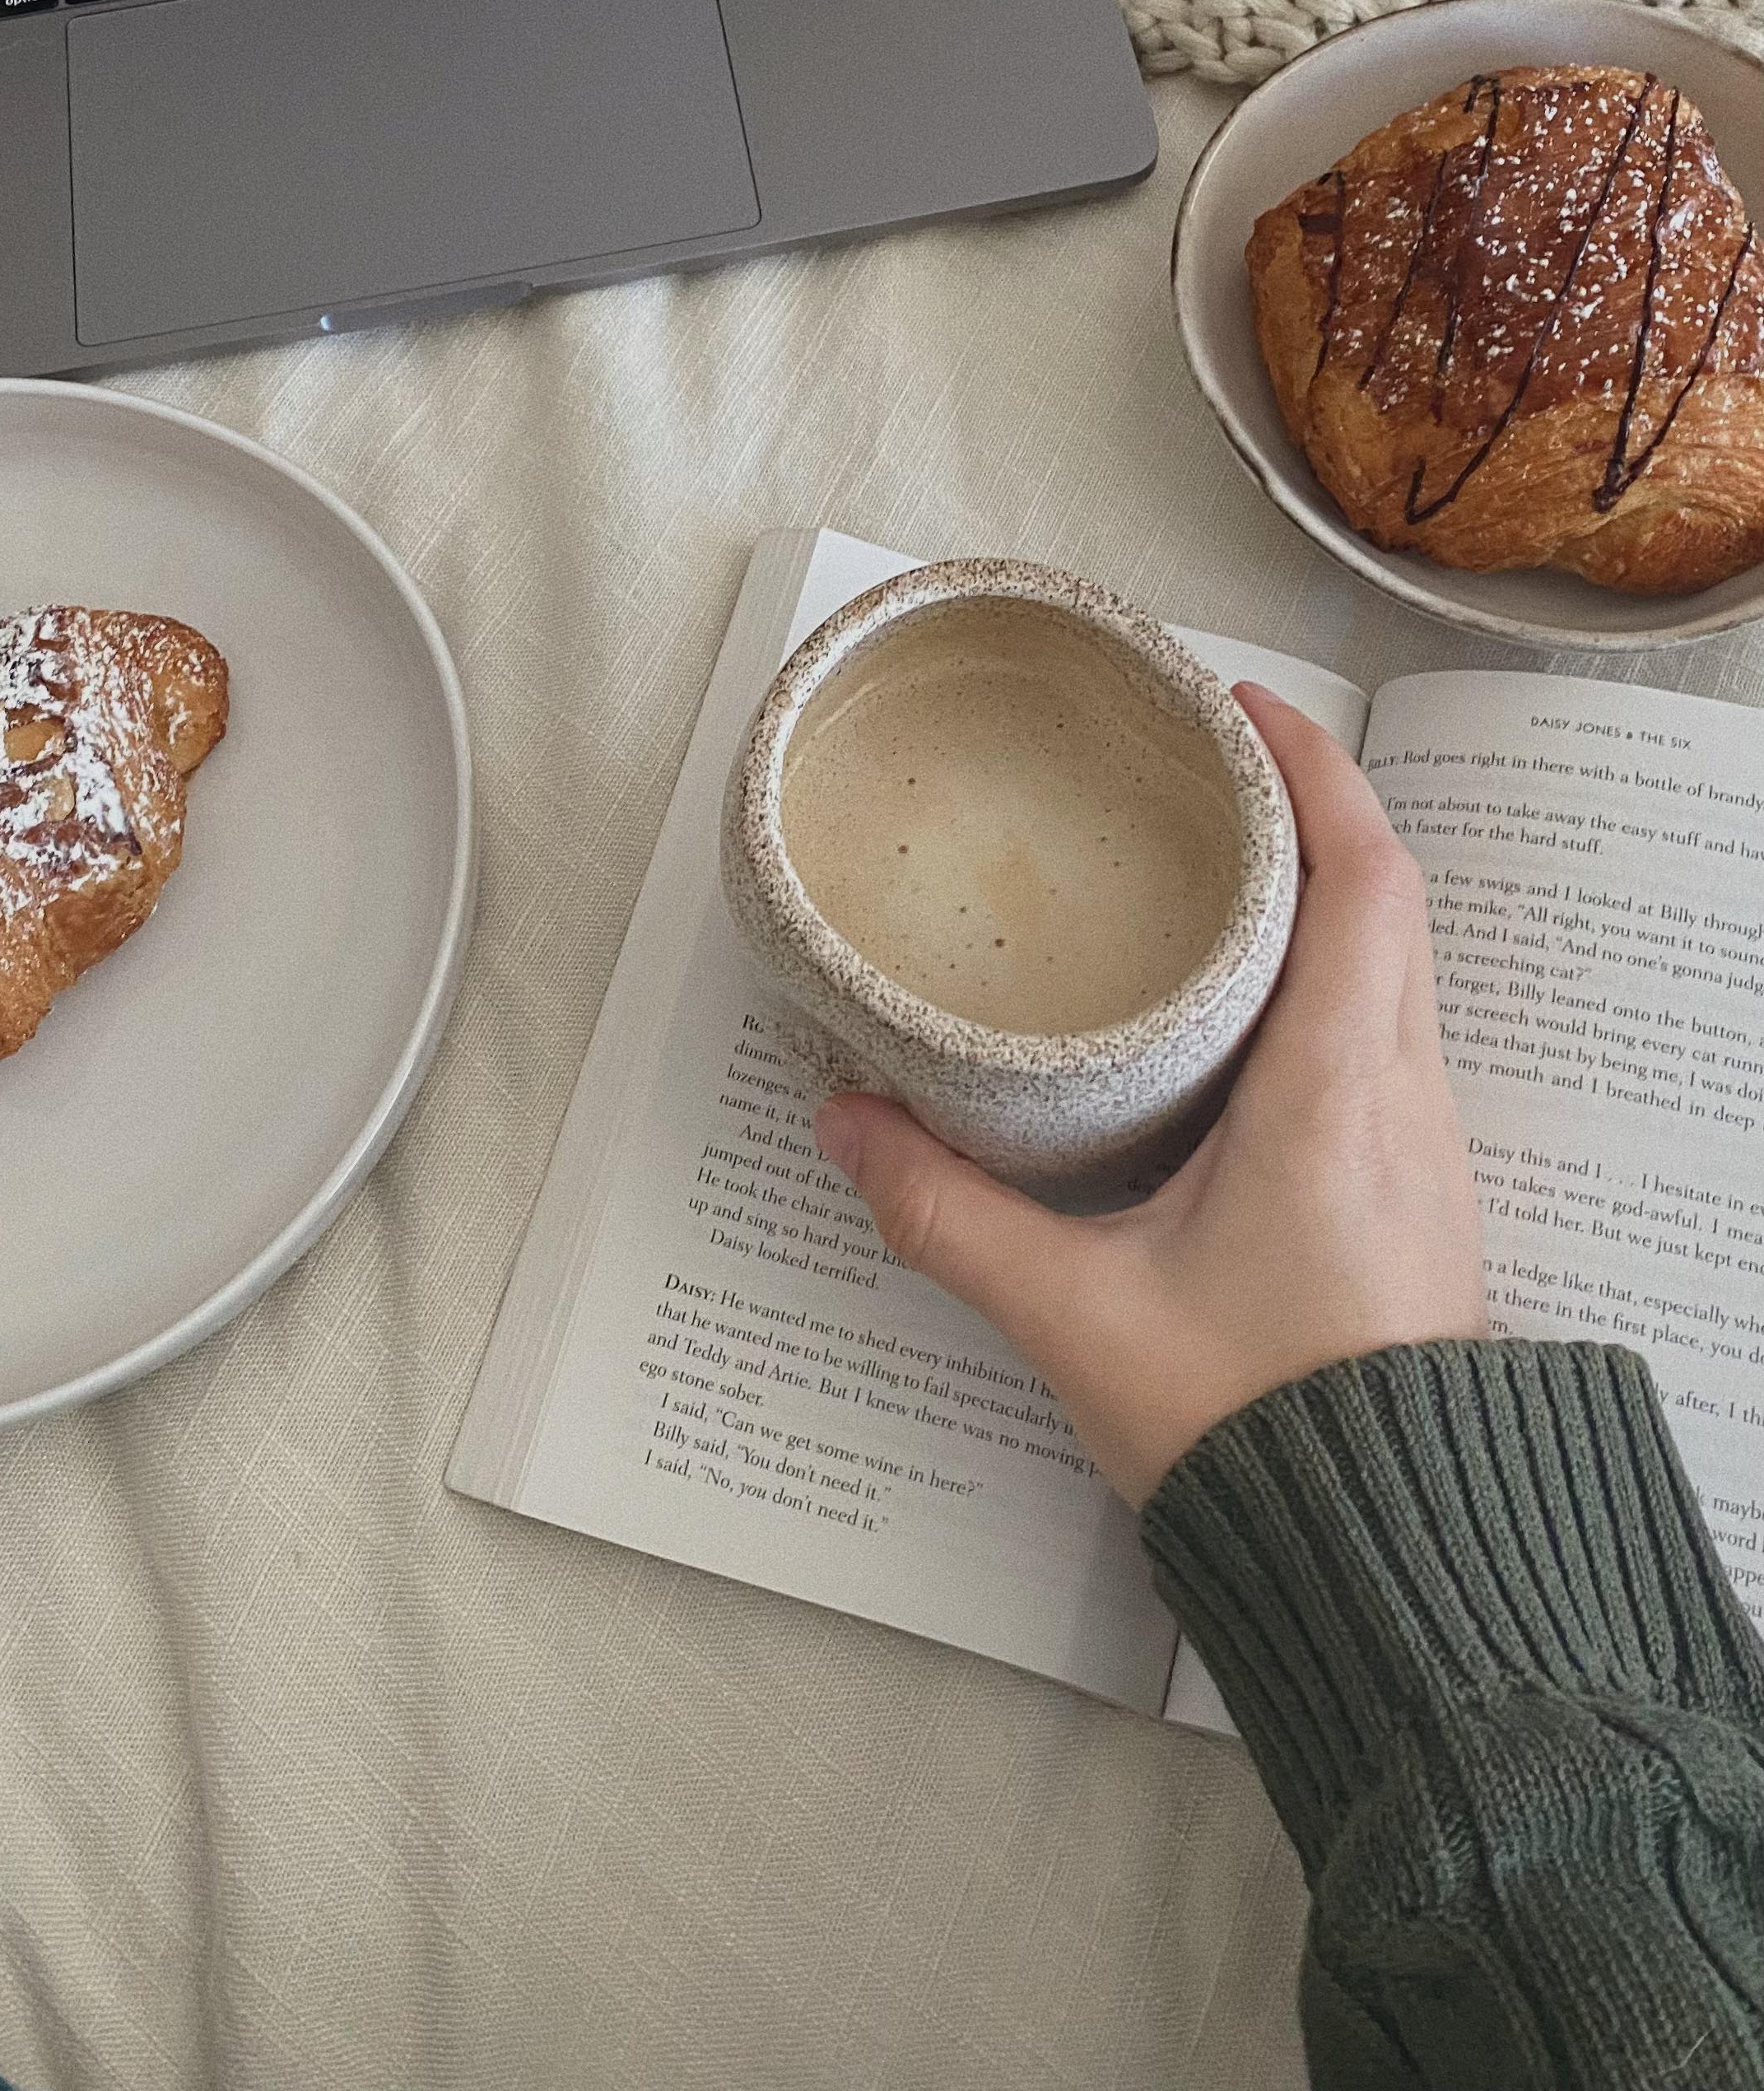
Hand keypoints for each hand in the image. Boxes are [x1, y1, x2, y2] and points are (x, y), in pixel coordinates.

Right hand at [813, 688, 1486, 1507]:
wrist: (1394, 1565)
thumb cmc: (1262, 1435)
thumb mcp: (1079, 1318)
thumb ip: (952, 1217)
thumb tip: (849, 1127)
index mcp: (1339, 1089)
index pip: (1366, 875)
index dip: (1315, 771)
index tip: (1239, 708)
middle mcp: (1403, 1096)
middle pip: (1390, 899)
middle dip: (1310, 809)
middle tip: (1207, 765)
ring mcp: (1424, 1148)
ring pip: (1397, 968)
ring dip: (1326, 895)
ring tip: (1218, 863)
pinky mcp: (1416, 1197)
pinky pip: (1390, 1036)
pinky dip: (1333, 977)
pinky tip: (1248, 1009)